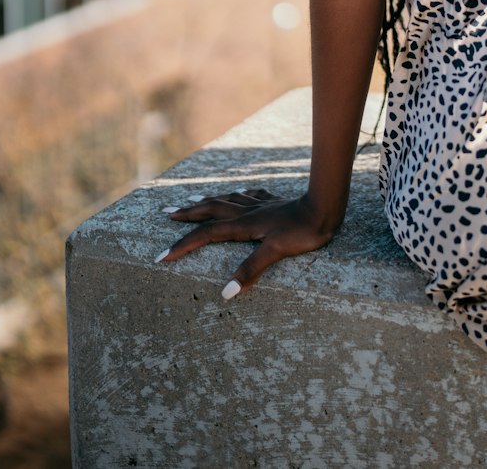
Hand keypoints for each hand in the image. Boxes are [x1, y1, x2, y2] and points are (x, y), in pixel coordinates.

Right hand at [156, 187, 339, 298]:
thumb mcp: (276, 252)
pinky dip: (236, 195)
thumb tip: (226, 292)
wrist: (325, 206)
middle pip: (210, 210)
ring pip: (226, 200)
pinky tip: (237, 193)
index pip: (206, 235)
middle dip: (187, 214)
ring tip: (191, 201)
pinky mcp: (274, 202)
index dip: (182, 246)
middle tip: (167, 213)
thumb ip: (250, 270)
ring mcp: (261, 205)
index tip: (161, 256)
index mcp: (244, 225)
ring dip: (206, 202)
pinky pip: (248, 196)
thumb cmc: (303, 231)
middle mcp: (247, 212)